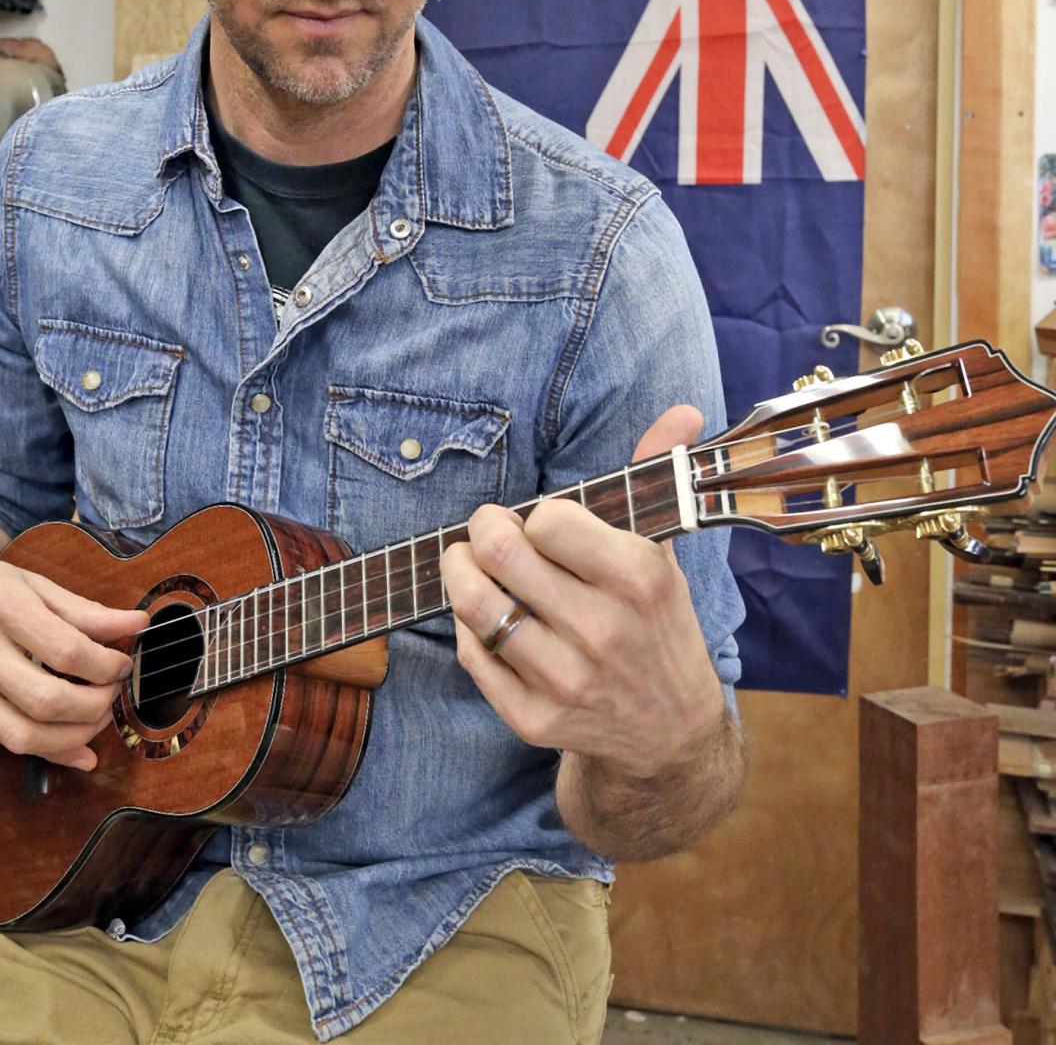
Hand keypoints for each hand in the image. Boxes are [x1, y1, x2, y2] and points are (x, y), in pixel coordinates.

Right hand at [0, 539, 147, 771]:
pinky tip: (76, 745)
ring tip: (98, 717)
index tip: (122, 664)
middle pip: (46, 700)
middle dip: (95, 706)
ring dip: (74, 736)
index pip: (66, 650)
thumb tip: (137, 624)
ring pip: (23, 735)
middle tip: (113, 693)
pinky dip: (47, 751)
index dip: (106, 665)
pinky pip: (2, 743)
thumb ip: (84, 610)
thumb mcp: (31, 581)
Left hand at [440, 405, 723, 778]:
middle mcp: (602, 630)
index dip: (533, 515)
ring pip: (475, 606)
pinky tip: (485, 619)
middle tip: (486, 531)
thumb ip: (657, 476)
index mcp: (637, 579)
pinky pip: (472, 656)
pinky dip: (468, 629)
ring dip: (459, 574)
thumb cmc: (656, 623)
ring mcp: (566, 679)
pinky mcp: (534, 719)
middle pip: (500, 555)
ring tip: (468, 564)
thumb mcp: (662, 551)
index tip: (537, 522)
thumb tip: (683, 411)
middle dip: (480, 531)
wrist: (669, 732)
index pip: (548, 520)